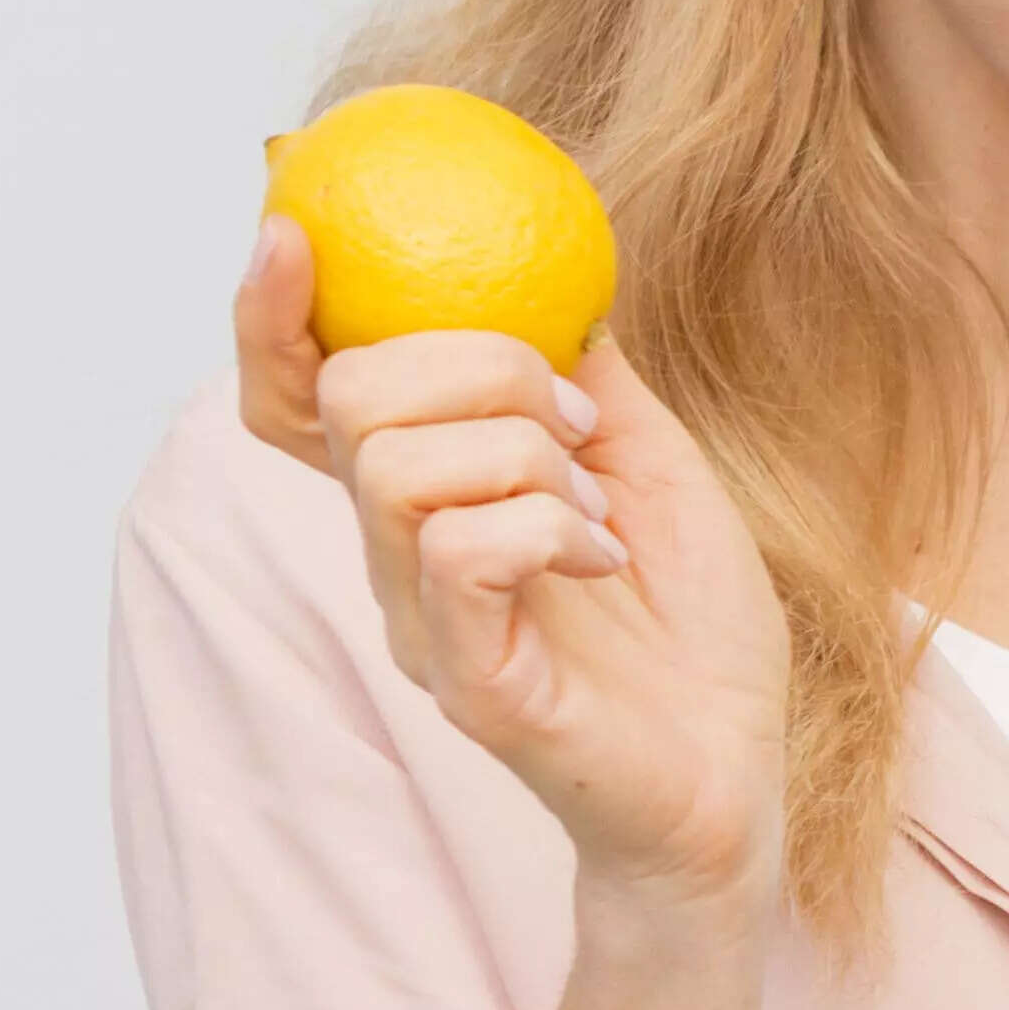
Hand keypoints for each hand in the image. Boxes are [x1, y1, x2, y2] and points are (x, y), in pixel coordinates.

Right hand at [238, 216, 784, 912]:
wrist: (737, 779)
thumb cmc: (693, 633)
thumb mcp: (652, 467)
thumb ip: (589, 376)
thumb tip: (556, 275)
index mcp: (424, 497)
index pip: (296, 393)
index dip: (270, 312)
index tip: (292, 230)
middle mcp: (396, 555)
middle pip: (348, 398)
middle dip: (478, 366)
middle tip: (577, 425)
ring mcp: (423, 620)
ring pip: (396, 464)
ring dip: (524, 450)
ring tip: (596, 507)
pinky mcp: (469, 681)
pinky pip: (460, 549)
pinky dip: (545, 523)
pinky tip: (603, 553)